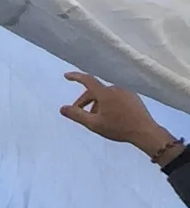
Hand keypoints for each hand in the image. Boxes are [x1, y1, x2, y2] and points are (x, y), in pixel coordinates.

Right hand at [60, 71, 184, 162]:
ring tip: (96, 118)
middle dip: (84, 101)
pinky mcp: (133, 97)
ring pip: (105, 95)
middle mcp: (115, 89)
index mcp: (105, 93)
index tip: (66, 76)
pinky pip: (116, 97)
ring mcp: (125, 92)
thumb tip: (62, 109)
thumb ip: (76, 115)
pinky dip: (109, 103)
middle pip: (95, 91)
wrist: (145, 131)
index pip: (87, 80)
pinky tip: (110, 116)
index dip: (76, 77)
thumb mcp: (94, 124)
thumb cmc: (118, 128)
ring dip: (97, 104)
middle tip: (79, 113)